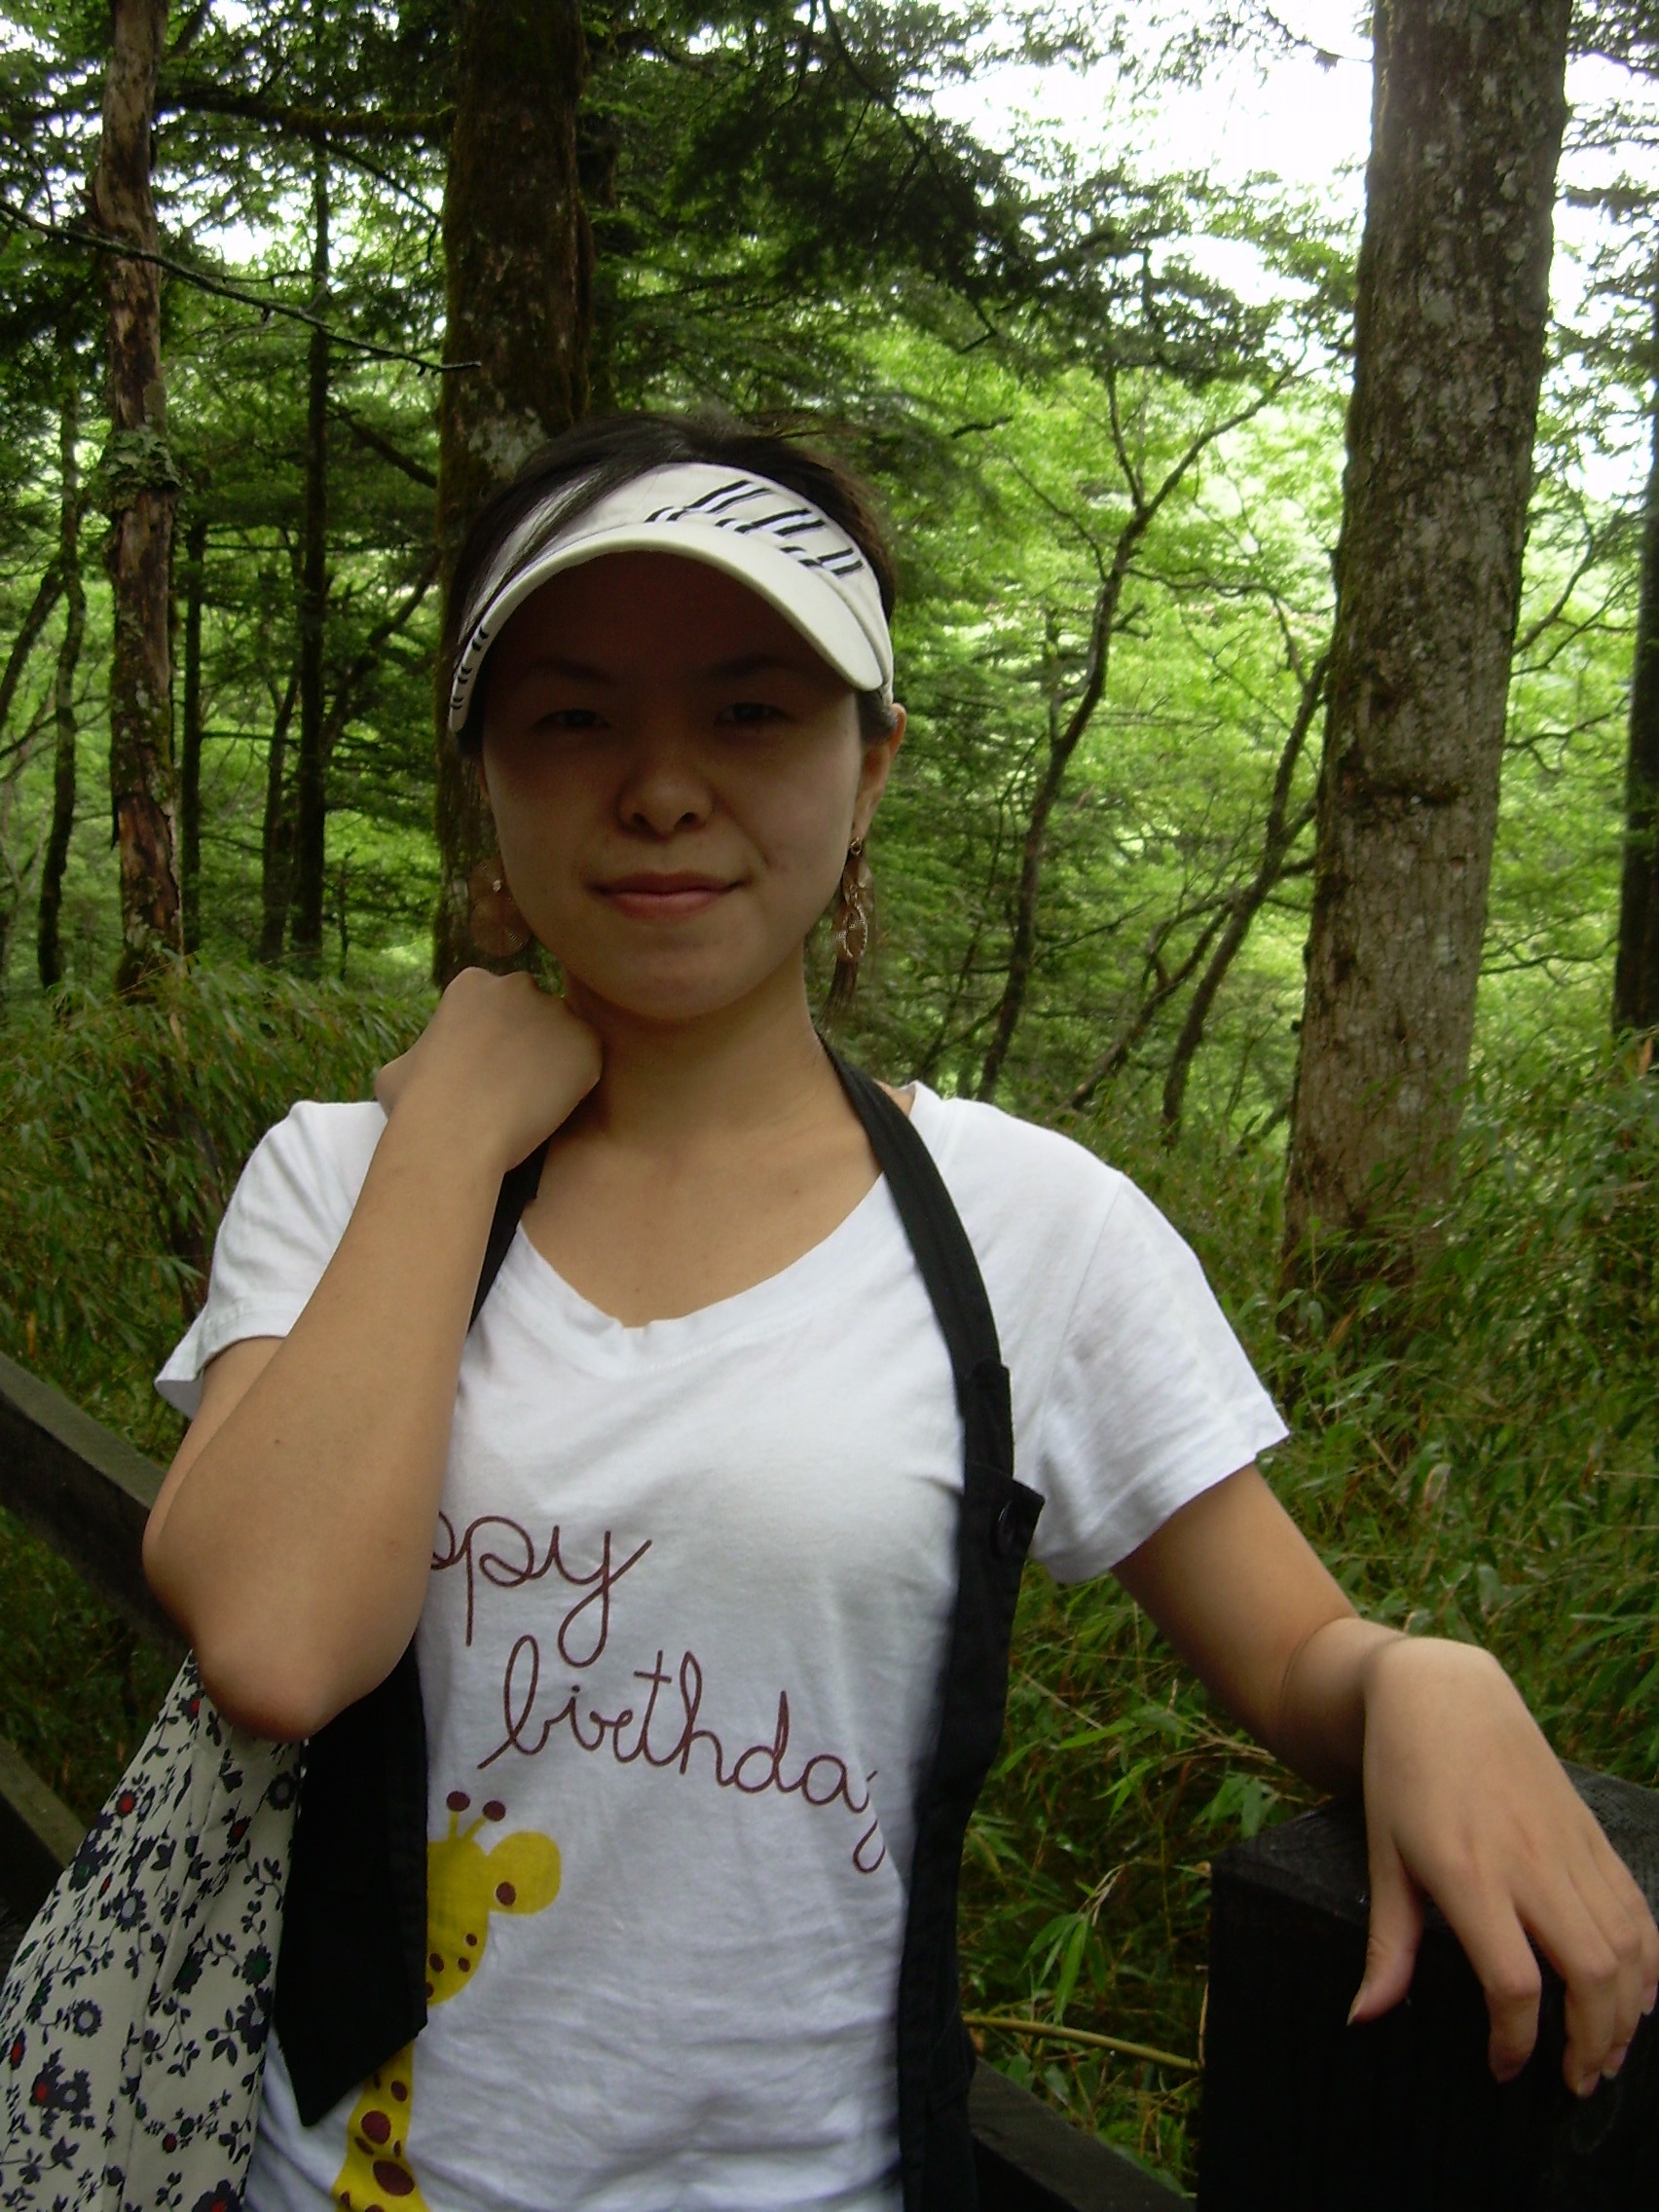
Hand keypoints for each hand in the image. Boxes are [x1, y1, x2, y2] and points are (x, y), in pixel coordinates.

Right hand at [375, 967, 601, 1173]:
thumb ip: (423, 1052)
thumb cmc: (416, 1104)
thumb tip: (425, 1065)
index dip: (491, 1034)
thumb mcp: (397, 1067)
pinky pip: (587, 1060)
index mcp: (473, 983)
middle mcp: (518, 985)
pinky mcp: (586, 1044)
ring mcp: (556, 1012)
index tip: (486, 1064)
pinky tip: (554, 1106)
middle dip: (527, 1039)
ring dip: (554, 1059)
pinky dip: (577, 1082)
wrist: (454, 1134)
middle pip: (532, 1010)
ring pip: (563, 1034)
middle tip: (515, 1081)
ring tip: (535, 1099)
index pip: (493, 1002)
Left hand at [1349, 1634, 1658, 2095]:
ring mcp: (1567, 1846)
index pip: (1514, 1981)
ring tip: (1608, 2056)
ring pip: (1625, 1947)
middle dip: (1592, 2042)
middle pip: (1589, 1974)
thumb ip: (1388, 1947)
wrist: (1442, 1695)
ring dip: (1628, 2014)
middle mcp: (1529, 1863)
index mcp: (1469, 1874)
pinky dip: (1650, 1960)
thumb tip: (1364, 2019)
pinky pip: (1635, 1907)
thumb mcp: (1383, 1859)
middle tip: (1575, 2082)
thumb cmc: (1401, 1778)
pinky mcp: (1590, 1833)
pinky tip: (1643, 1999)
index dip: (1516, 2040)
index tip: (1504, 2069)